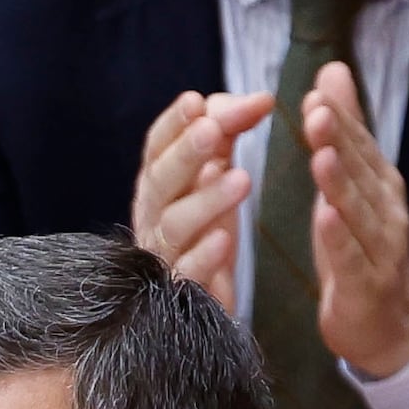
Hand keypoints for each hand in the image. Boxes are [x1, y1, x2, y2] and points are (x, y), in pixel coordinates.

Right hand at [130, 88, 264, 312]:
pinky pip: (187, 275)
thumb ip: (228, 135)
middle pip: (160, 180)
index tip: (196, 100)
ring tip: (241, 179)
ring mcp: (163, 257)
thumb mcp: (217, 178)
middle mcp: (153, 217)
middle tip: (211, 129)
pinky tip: (225, 240)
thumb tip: (255, 98)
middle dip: (184, 152)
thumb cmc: (207, 233)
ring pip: (175, 225)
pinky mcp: (182, 295)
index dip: (173, 124)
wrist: (206, 310)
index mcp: (158, 186)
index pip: (157, 147)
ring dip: (206, 200)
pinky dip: (203, 256)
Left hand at [295, 65, 408, 375]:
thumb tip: (333, 69)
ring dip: (340, 183)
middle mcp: (386, 210)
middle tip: (317, 111)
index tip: (318, 92)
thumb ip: (344, 129)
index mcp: (379, 184)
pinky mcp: (366, 285)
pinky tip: (325, 217)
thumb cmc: (361, 245)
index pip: (359, 145)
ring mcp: (380, 249)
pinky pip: (351, 258)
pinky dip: (340, 238)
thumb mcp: (350, 183)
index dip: (341, 119)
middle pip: (360, 171)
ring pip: (358, 212)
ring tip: (321, 156)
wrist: (389, 323)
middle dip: (340, 140)